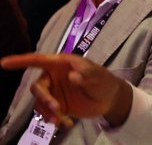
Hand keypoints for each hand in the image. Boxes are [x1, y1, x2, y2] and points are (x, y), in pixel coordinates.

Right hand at [1, 53, 132, 126]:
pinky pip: (46, 112)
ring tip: (62, 119)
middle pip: (38, 87)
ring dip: (48, 112)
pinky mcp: (56, 104)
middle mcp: (54, 76)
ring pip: (40, 102)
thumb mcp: (99, 75)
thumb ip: (87, 74)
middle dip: (45, 98)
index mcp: (61, 64)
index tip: (3, 63)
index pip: (38, 60)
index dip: (20, 61)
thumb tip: (73, 75)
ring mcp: (54, 91)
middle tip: (57, 108)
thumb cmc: (104, 81)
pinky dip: (53, 119)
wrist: (109, 99)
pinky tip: (67, 123)